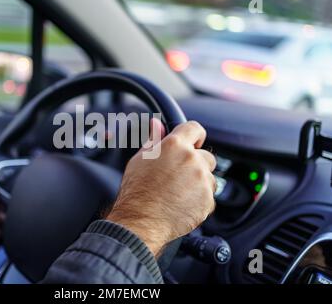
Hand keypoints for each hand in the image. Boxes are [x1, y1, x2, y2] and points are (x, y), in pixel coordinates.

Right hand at [107, 119, 215, 255]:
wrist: (141, 220)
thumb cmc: (136, 191)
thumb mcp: (140, 160)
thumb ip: (154, 140)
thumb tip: (156, 124)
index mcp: (175, 145)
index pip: (194, 128)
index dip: (194, 136)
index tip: (193, 143)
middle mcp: (192, 160)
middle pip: (205, 156)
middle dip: (195, 164)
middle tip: (177, 177)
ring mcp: (202, 180)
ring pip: (208, 177)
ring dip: (198, 183)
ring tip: (177, 193)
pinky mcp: (208, 199)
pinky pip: (208, 196)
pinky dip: (199, 200)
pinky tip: (181, 204)